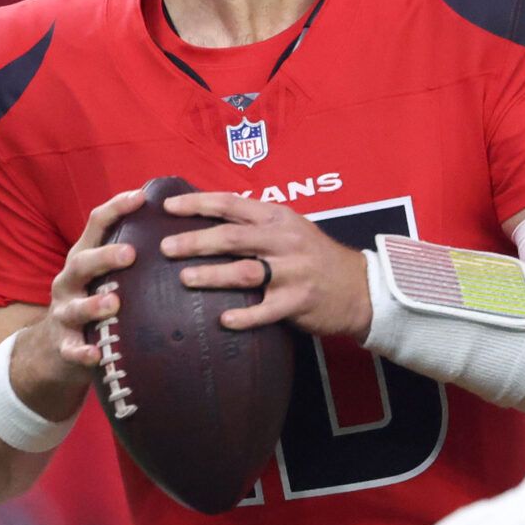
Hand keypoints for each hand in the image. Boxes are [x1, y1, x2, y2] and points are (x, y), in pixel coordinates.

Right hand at [9, 187, 148, 417]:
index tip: (141, 197)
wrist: (56, 348)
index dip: (116, 208)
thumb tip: (179, 225)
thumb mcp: (105, 273)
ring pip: (76, 307)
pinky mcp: (64, 345)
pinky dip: (82, 352)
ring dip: (93, 304)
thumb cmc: (95, 299)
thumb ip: (130, 252)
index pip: (97, 225)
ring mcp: (65, 313)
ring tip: (113, 303)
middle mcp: (70, 280)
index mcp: (84, 256)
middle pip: (82, 262)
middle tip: (131, 253)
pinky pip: (71, 349)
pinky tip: (95, 355)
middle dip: (105, 256)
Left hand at [159, 191, 371, 336]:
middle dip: (195, 241)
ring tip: (185, 279)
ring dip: (212, 275)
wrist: (359, 287)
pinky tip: (223, 320)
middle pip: (232, 237)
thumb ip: (255, 224)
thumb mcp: (290, 229)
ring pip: (245, 271)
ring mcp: (292, 271)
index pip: (232, 204)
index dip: (198, 203)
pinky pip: (266, 310)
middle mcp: (283, 241)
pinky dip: (244, 316)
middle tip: (165, 248)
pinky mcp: (298, 301)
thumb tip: (206, 221)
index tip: (169, 207)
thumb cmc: (314, 257)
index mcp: (278, 218)